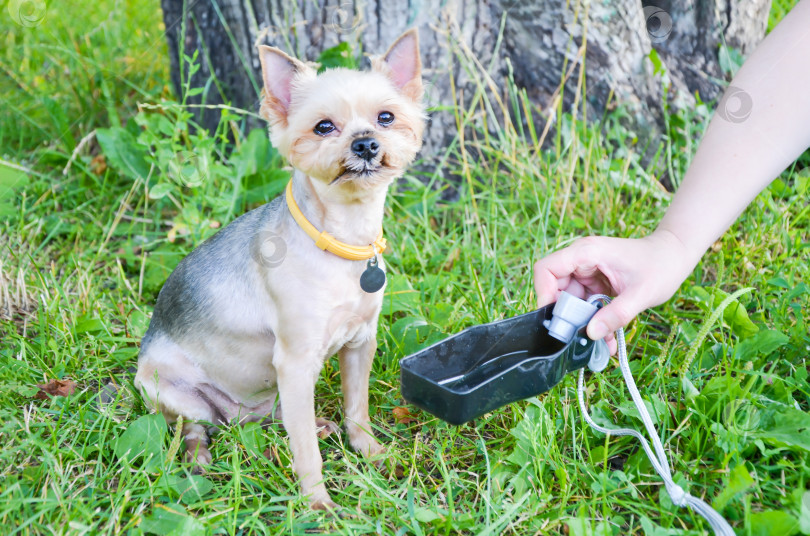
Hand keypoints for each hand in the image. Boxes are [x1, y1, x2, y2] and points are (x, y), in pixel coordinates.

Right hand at [533, 230, 697, 352]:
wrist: (676, 255)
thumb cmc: (662, 265)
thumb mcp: (642, 294)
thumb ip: (616, 314)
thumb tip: (591, 334)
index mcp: (587, 253)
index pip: (547, 269)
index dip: (543, 293)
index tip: (554, 318)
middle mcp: (582, 260)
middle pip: (555, 288)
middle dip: (564, 314)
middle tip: (575, 336)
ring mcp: (588, 272)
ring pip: (570, 300)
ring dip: (580, 322)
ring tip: (597, 343)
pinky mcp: (595, 283)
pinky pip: (585, 304)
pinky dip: (592, 321)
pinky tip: (606, 338)